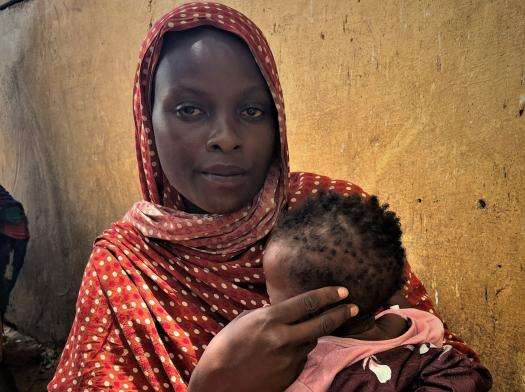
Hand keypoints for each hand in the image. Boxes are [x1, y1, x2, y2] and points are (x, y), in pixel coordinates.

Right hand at [188, 286, 357, 391]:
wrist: (219, 384)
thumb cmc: (224, 348)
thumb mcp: (244, 321)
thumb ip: (268, 314)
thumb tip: (282, 310)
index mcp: (270, 320)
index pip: (308, 302)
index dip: (328, 295)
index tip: (342, 290)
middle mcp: (284, 339)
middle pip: (322, 324)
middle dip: (341, 313)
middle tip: (353, 307)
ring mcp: (289, 360)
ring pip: (311, 342)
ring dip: (311, 335)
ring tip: (297, 334)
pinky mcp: (290, 376)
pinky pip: (301, 359)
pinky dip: (298, 353)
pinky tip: (283, 354)